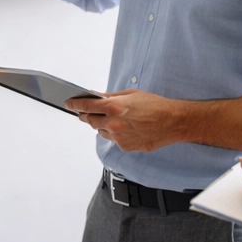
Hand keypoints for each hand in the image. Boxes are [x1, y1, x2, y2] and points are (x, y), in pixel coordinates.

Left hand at [67, 89, 186, 152]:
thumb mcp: (131, 94)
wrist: (173, 122)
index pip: (86, 105)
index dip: (74, 104)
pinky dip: (115, 134)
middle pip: (90, 120)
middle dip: (87, 115)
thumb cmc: (155, 105)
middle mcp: (114, 123)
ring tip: (116, 119)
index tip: (69, 103)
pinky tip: (127, 128)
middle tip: (87, 112)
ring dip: (103, 125)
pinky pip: (114, 140)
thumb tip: (96, 96)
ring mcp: (119, 137)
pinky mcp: (125, 147)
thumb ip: (110, 97)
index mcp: (114, 107)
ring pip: (101, 131)